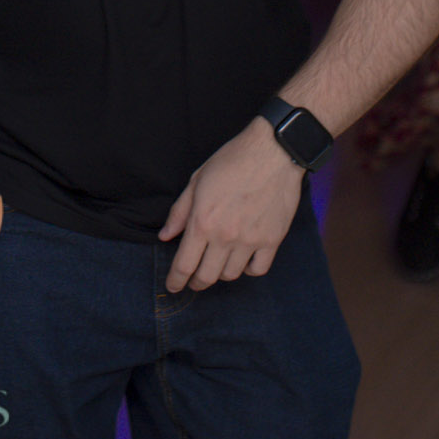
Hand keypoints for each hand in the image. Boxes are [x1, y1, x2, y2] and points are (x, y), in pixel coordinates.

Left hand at [157, 118, 305, 292]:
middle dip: (196, 283)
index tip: (173, 286)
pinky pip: (258, 269)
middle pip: (207, 277)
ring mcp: (250, 240)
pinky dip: (248, 270)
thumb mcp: (197, 180)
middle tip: (193, 281)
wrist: (272, 152)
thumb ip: (179, 212)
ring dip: (220, 273)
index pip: (184, 265)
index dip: (175, 281)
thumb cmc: (231, 161)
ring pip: (231, 275)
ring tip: (218, 262)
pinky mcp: (272, 240)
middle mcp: (225, 236)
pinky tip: (243, 260)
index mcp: (202, 222)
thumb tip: (165, 236)